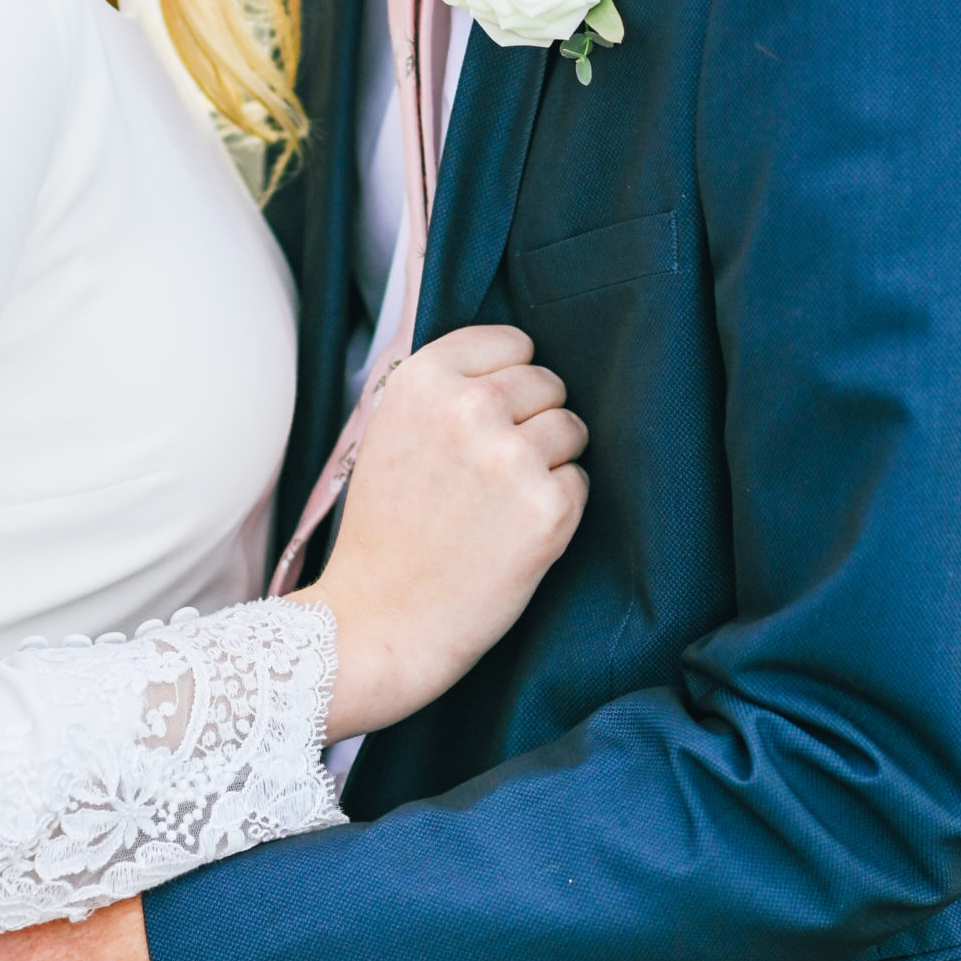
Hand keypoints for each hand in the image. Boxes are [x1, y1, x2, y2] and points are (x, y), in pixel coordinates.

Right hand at [304, 323, 586, 738]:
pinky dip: (557, 506)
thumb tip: (511, 360)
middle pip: (547, 381)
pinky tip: (513, 532)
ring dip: (551, 461)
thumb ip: (443, 389)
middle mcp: (469, 408)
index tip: (493, 413)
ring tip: (504, 500)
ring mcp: (511, 457)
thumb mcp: (390, 431)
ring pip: (571, 428)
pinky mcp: (547, 508)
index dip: (509, 378)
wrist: (380, 619)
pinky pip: (580, 482)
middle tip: (495, 468)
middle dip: (533, 419)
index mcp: (425, 380)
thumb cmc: (386, 529)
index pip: (510, 341)